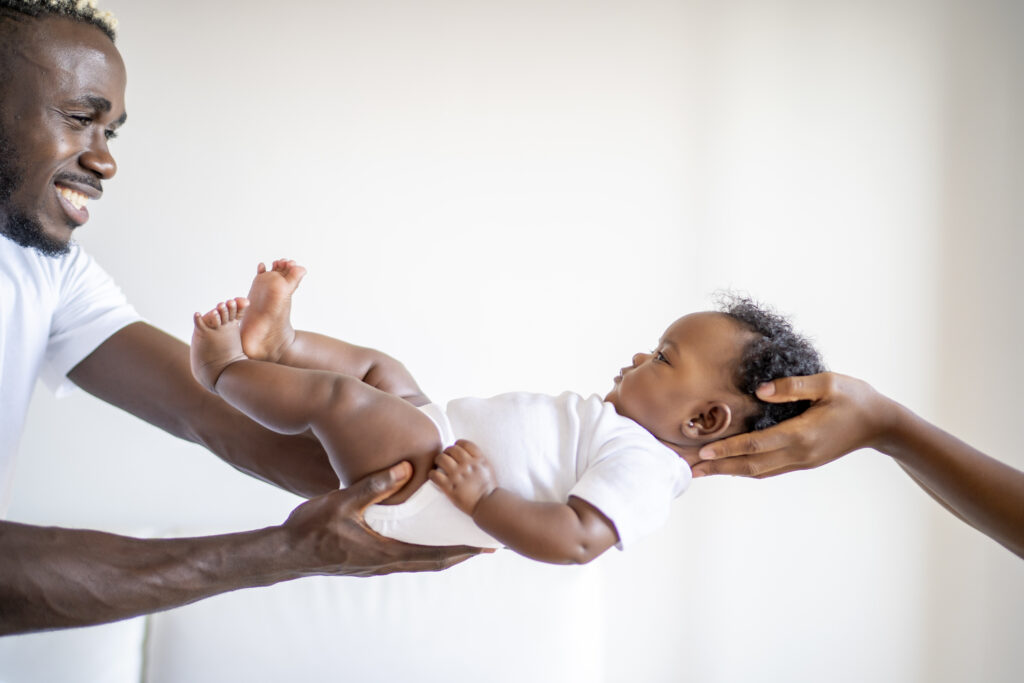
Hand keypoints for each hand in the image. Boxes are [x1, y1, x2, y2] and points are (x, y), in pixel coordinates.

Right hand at [282, 461, 485, 575]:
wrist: (284, 553)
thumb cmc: (311, 528)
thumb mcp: (343, 501)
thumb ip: (375, 485)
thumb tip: (406, 468)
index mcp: (385, 551)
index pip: (433, 554)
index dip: (461, 550)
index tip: (484, 546)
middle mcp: (385, 563)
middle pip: (433, 561)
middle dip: (460, 553)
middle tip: (484, 545)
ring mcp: (375, 565)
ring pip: (419, 561)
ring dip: (441, 552)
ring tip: (461, 541)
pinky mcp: (367, 562)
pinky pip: (404, 557)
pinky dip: (422, 550)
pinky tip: (422, 539)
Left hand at [429, 440, 497, 514]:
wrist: (487, 504)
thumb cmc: (488, 487)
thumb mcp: (488, 467)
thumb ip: (478, 458)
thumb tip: (467, 452)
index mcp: (478, 459)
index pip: (464, 443)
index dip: (457, 444)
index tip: (455, 449)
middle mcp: (467, 465)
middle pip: (451, 449)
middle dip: (447, 452)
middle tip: (445, 457)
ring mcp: (457, 476)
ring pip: (441, 459)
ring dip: (438, 460)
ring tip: (438, 465)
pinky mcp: (449, 487)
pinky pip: (434, 475)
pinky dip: (432, 474)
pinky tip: (434, 476)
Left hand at [693, 372, 892, 477]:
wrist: (881, 423)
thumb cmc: (854, 397)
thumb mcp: (828, 383)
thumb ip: (794, 386)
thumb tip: (761, 391)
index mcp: (801, 434)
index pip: (755, 445)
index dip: (727, 449)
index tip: (702, 453)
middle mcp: (798, 453)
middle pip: (750, 465)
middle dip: (717, 468)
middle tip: (686, 469)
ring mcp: (801, 461)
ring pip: (757, 471)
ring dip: (727, 472)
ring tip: (700, 472)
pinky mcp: (803, 461)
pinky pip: (768, 469)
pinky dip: (745, 469)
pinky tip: (729, 466)